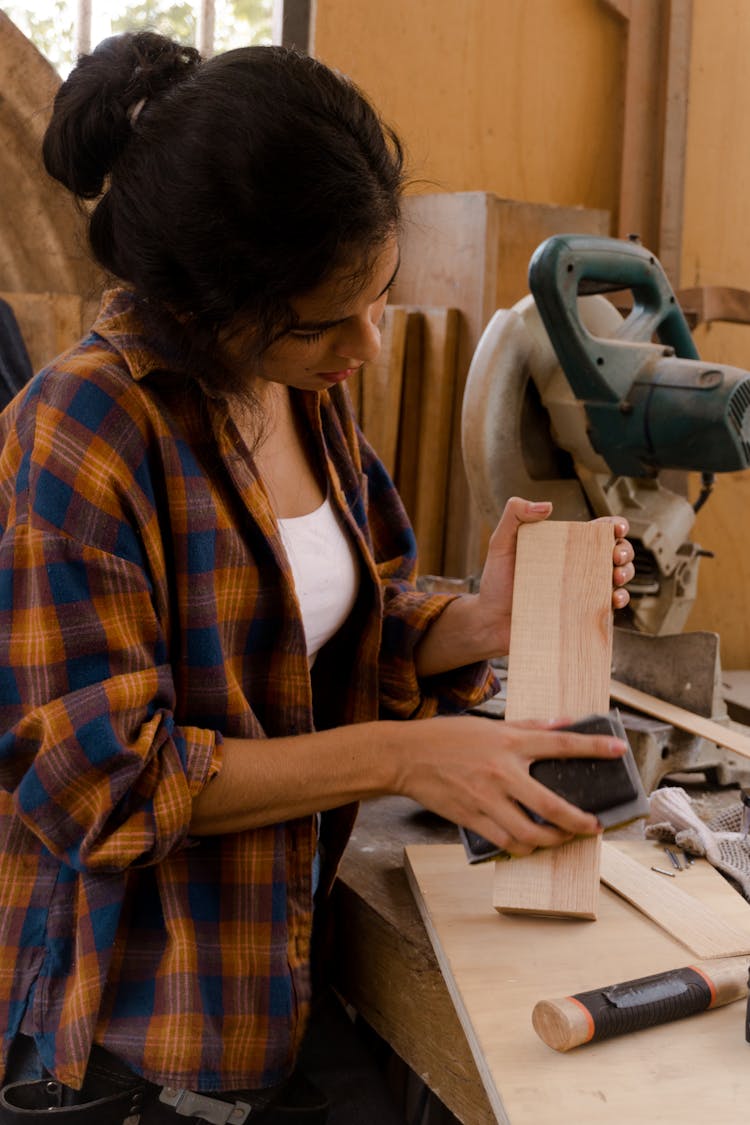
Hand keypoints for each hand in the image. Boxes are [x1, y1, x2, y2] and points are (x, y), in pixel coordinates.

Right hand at [397, 714, 627, 856]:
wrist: (405, 757)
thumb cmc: (445, 737)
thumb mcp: (489, 724)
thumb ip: (529, 726)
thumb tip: (563, 722)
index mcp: (509, 742)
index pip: (561, 743)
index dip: (594, 747)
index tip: (619, 750)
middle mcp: (502, 771)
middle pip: (553, 805)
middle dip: (580, 822)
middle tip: (593, 826)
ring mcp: (487, 798)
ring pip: (531, 833)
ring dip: (553, 841)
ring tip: (563, 839)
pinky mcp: (472, 818)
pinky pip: (506, 842)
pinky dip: (523, 848)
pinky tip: (531, 846)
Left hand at [476, 497, 634, 654]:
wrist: (490, 621)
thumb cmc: (496, 581)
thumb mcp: (501, 543)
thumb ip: (515, 515)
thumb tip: (548, 506)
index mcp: (565, 545)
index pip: (599, 531)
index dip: (616, 526)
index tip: (617, 529)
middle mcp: (578, 566)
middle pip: (616, 552)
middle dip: (625, 551)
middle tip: (616, 556)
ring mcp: (582, 590)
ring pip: (618, 578)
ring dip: (626, 574)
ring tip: (616, 577)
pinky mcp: (582, 614)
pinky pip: (609, 607)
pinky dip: (619, 600)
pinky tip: (615, 599)